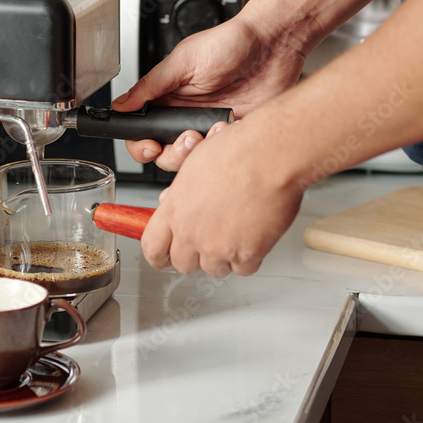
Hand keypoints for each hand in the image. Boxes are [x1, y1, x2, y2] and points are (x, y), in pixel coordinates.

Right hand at [112, 15, 304, 170]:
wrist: (273, 45)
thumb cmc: (230, 43)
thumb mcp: (183, 61)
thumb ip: (151, 86)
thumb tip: (122, 104)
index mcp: (167, 99)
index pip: (142, 132)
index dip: (141, 145)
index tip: (149, 146)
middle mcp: (185, 116)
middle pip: (164, 153)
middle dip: (172, 153)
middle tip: (187, 137)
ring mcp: (208, 127)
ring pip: (192, 160)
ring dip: (199, 150)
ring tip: (211, 129)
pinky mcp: (232, 134)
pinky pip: (220, 155)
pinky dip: (222, 147)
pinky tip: (228, 128)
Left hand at [139, 114, 302, 275]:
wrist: (270, 156)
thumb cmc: (236, 152)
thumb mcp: (192, 167)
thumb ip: (179, 196)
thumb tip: (175, 206)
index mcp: (174, 211)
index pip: (152, 247)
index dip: (158, 256)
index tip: (164, 256)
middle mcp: (192, 233)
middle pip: (182, 264)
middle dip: (193, 257)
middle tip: (205, 242)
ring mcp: (219, 246)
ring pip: (213, 270)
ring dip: (221, 258)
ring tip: (233, 234)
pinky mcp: (247, 254)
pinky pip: (243, 269)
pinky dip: (248, 258)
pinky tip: (251, 237)